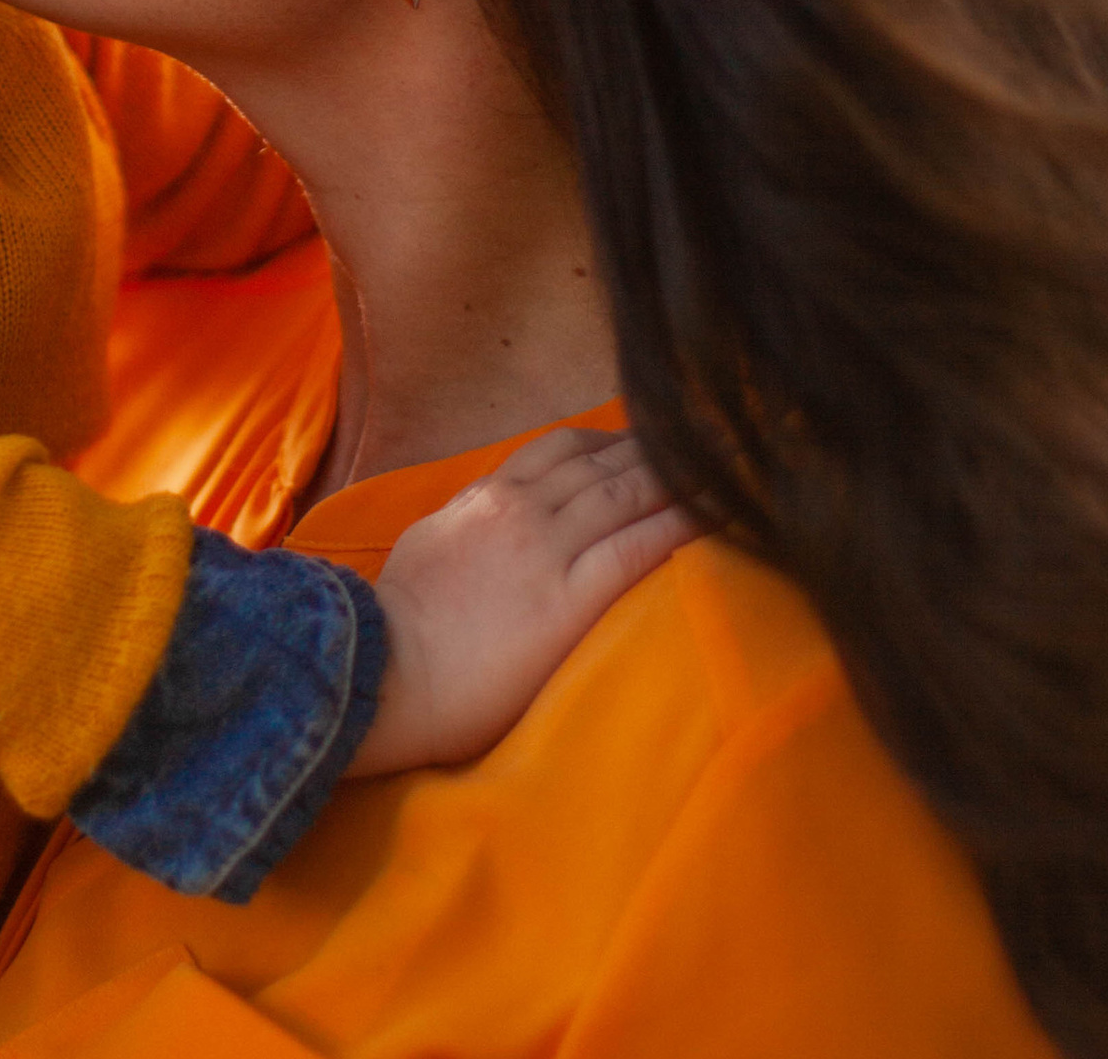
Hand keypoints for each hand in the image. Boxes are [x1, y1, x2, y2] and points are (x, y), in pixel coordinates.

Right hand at [348, 428, 694, 779]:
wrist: (386, 664)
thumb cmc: (398, 618)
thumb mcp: (428, 543)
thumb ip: (468, 520)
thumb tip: (486, 514)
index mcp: (488, 494)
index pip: (561, 448)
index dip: (610, 442)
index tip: (641, 445)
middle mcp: (523, 506)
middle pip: (604, 462)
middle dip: (655, 453)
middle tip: (700, 450)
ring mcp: (548, 547)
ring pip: (626, 492)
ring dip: (678, 479)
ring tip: (721, 473)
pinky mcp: (570, 596)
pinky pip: (636, 546)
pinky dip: (678, 525)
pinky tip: (713, 518)